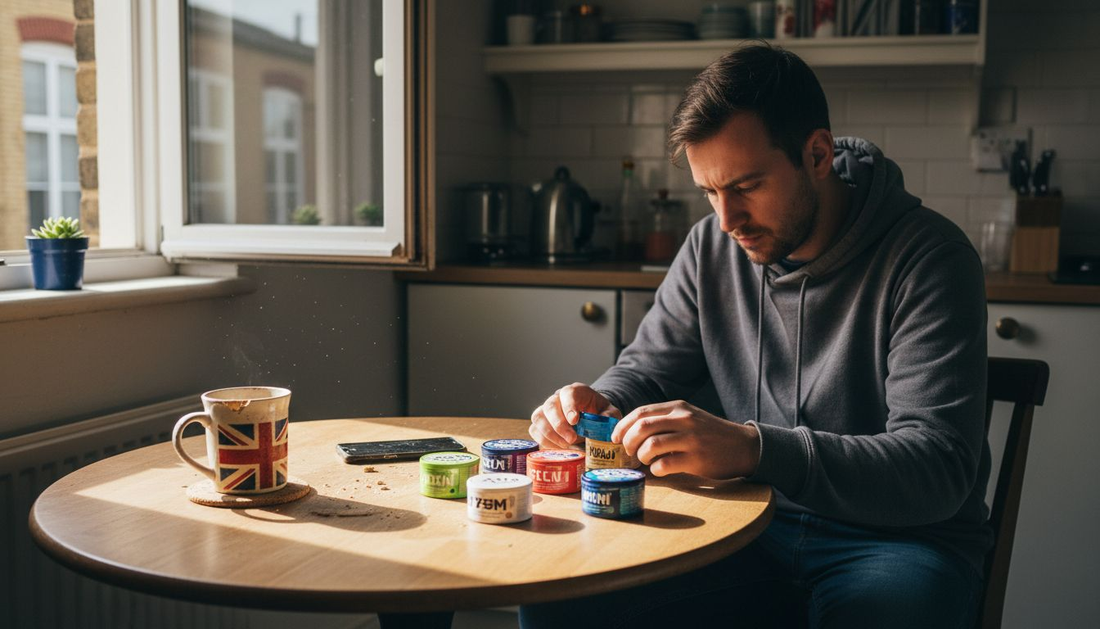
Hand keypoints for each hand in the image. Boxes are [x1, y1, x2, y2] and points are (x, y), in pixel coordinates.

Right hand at [528, 383, 620, 448]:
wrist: (589, 415)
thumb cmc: (599, 412)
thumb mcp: (609, 412)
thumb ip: (609, 416)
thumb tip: (604, 422)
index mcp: (575, 391)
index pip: (568, 394)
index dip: (569, 407)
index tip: (575, 421)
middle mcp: (557, 397)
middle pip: (550, 406)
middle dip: (559, 425)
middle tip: (571, 439)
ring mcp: (546, 409)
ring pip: (538, 417)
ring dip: (550, 434)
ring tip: (565, 445)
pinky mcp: (540, 422)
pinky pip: (534, 429)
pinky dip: (544, 440)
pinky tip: (558, 447)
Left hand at [611, 400, 760, 478]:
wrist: (743, 446)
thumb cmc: (710, 434)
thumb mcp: (688, 417)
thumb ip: (664, 420)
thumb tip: (631, 433)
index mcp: (678, 407)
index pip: (641, 412)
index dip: (623, 426)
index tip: (615, 438)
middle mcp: (683, 419)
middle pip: (642, 427)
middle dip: (628, 442)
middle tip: (628, 452)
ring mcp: (691, 439)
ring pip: (651, 446)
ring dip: (641, 457)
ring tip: (646, 461)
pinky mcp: (697, 459)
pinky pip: (665, 465)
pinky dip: (655, 470)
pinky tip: (660, 470)